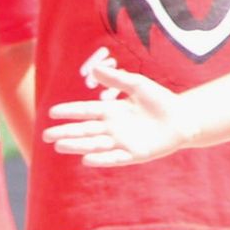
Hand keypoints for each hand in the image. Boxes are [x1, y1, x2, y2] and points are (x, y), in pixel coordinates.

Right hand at [46, 65, 189, 166]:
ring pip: (95, 144)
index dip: (69, 112)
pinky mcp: (134, 154)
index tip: (52, 112)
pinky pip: (115, 158)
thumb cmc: (160, 100)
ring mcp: (122, 142)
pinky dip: (101, 159)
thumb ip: (116, 79)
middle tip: (46, 135)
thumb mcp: (137, 85)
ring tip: (59, 146)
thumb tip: (93, 69)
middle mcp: (113, 128)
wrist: (183, 117)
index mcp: (112, 111)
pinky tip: (86, 159)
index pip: (86, 112)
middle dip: (66, 132)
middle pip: (85, 130)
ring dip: (78, 145)